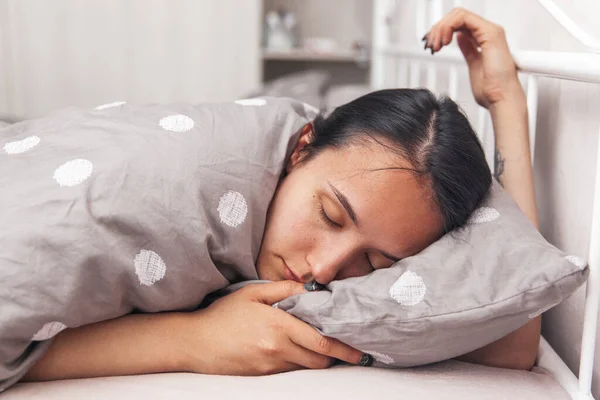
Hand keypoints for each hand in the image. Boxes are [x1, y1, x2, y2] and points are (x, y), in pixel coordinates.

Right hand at [182, 281, 366, 375]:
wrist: (194, 342)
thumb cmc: (223, 314)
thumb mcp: (253, 293)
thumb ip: (284, 289)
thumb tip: (311, 289)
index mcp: (278, 326)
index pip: (321, 341)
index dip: (344, 347)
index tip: (359, 349)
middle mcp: (278, 349)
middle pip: (319, 359)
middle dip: (336, 355)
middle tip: (347, 348)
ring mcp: (270, 365)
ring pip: (306, 366)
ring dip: (317, 358)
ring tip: (322, 345)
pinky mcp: (262, 375)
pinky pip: (290, 370)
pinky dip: (299, 360)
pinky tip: (295, 348)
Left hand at [424, 8, 524, 108]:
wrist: (501, 99)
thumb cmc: (492, 90)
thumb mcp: (473, 64)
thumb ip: (468, 50)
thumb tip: (460, 39)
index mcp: (485, 39)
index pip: (460, 23)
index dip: (442, 31)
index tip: (433, 44)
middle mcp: (489, 33)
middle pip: (457, 17)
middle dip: (438, 29)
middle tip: (431, 44)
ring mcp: (490, 31)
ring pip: (458, 15)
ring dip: (441, 28)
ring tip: (436, 45)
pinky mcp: (490, 33)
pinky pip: (463, 18)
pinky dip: (448, 27)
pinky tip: (444, 42)